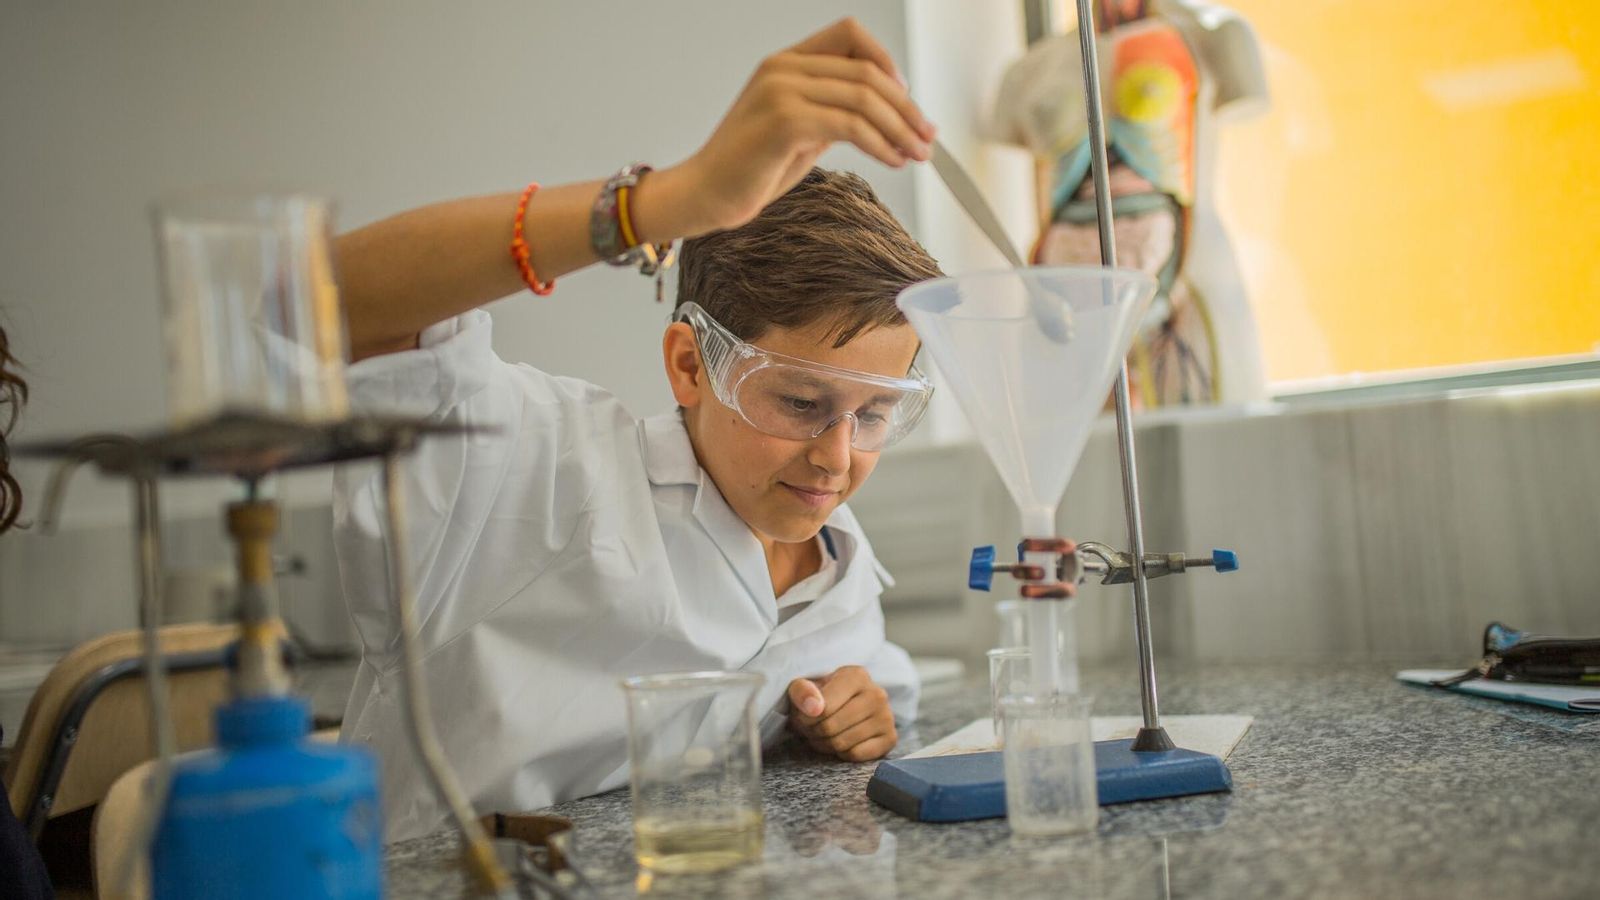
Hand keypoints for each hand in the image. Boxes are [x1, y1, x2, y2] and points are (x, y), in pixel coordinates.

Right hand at [673, 17, 936, 233]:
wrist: (706, 195)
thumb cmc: (751, 169)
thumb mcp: (800, 130)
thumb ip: (832, 112)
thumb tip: (883, 115)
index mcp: (786, 62)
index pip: (850, 35)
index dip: (886, 63)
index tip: (906, 101)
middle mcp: (783, 67)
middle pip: (867, 72)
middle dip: (907, 107)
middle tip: (928, 136)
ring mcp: (782, 90)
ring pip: (865, 98)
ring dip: (901, 128)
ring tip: (918, 153)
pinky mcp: (785, 120)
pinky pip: (851, 126)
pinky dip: (881, 144)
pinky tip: (893, 160)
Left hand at [786, 665, 897, 761]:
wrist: (844, 706)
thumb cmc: (821, 697)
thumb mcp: (804, 688)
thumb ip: (802, 691)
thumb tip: (813, 708)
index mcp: (856, 675)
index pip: (823, 708)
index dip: (805, 718)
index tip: (802, 716)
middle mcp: (877, 694)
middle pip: (831, 727)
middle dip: (813, 732)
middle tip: (810, 728)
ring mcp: (887, 717)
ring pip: (842, 743)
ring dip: (824, 744)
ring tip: (822, 734)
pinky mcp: (890, 738)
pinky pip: (856, 755)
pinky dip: (841, 753)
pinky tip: (839, 742)